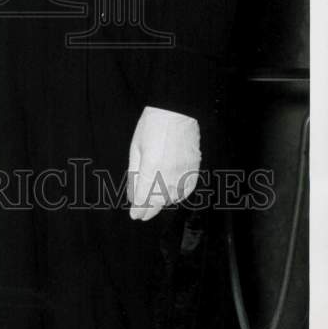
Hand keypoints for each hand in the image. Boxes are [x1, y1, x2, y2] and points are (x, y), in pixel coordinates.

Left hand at [127, 106, 200, 220]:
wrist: (176, 112)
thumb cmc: (151, 127)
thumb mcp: (136, 148)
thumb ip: (134, 175)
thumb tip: (132, 196)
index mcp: (152, 168)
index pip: (144, 197)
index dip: (139, 210)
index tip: (134, 216)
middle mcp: (169, 174)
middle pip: (159, 201)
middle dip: (149, 210)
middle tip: (141, 215)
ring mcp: (184, 172)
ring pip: (172, 198)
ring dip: (162, 202)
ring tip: (153, 201)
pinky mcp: (194, 169)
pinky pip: (186, 190)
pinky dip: (178, 196)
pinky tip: (171, 195)